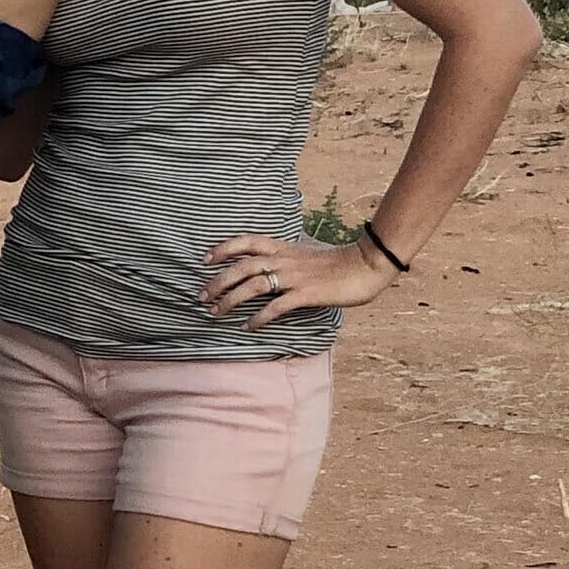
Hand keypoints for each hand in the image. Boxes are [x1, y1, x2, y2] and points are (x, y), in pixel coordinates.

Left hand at [201, 227, 392, 326]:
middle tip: (201, 296)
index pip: (247, 241)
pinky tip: (249, 327)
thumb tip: (272, 268)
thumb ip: (288, 259)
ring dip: (231, 299)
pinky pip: (277, 306)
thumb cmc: (339, 263)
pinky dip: (260, 317)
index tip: (205, 259)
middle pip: (243, 266)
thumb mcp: (307, 255)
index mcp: (284, 247)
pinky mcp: (307, 294)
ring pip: (254, 285)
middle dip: (219, 281)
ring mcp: (295, 276)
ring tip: (216, 312)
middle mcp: (285, 259)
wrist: (366, 264)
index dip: (224, 248)